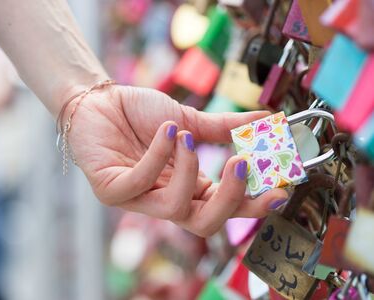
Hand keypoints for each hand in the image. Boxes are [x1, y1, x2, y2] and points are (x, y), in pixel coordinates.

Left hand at [67, 85, 287, 236]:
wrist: (100, 100)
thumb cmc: (141, 113)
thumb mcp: (189, 119)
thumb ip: (224, 127)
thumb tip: (268, 119)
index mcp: (188, 187)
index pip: (224, 208)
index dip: (251, 205)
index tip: (280, 189)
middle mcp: (165, 199)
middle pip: (203, 224)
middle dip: (229, 200)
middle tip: (242, 165)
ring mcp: (136, 199)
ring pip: (173, 209)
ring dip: (189, 170)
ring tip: (187, 136)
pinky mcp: (110, 191)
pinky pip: (140, 183)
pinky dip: (158, 156)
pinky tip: (166, 130)